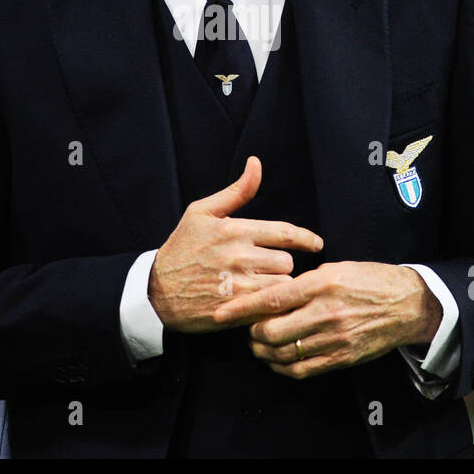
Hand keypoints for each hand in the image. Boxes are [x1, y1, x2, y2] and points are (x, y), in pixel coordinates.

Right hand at [149, 156, 323, 332]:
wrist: (155, 291)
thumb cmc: (182, 247)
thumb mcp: (202, 212)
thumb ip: (236, 191)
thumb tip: (256, 163)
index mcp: (235, 229)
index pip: (286, 233)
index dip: (307, 240)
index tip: (317, 244)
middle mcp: (239, 256)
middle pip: (287, 262)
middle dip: (282, 265)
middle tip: (270, 268)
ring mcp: (238, 285)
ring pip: (282, 286)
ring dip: (278, 287)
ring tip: (264, 286)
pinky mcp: (236, 310)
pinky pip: (269, 308)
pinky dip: (270, 306)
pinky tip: (262, 304)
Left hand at [212, 261, 441, 378]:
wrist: (406, 303)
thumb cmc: (368, 279)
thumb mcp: (335, 268)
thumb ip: (303, 281)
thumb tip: (270, 291)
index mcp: (321, 284)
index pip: (272, 298)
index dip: (242, 308)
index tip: (221, 313)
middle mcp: (326, 312)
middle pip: (272, 332)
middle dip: (252, 333)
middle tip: (247, 328)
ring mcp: (334, 338)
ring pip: (284, 354)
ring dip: (264, 352)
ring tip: (258, 344)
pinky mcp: (342, 357)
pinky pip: (303, 370)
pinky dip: (283, 367)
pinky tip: (278, 359)